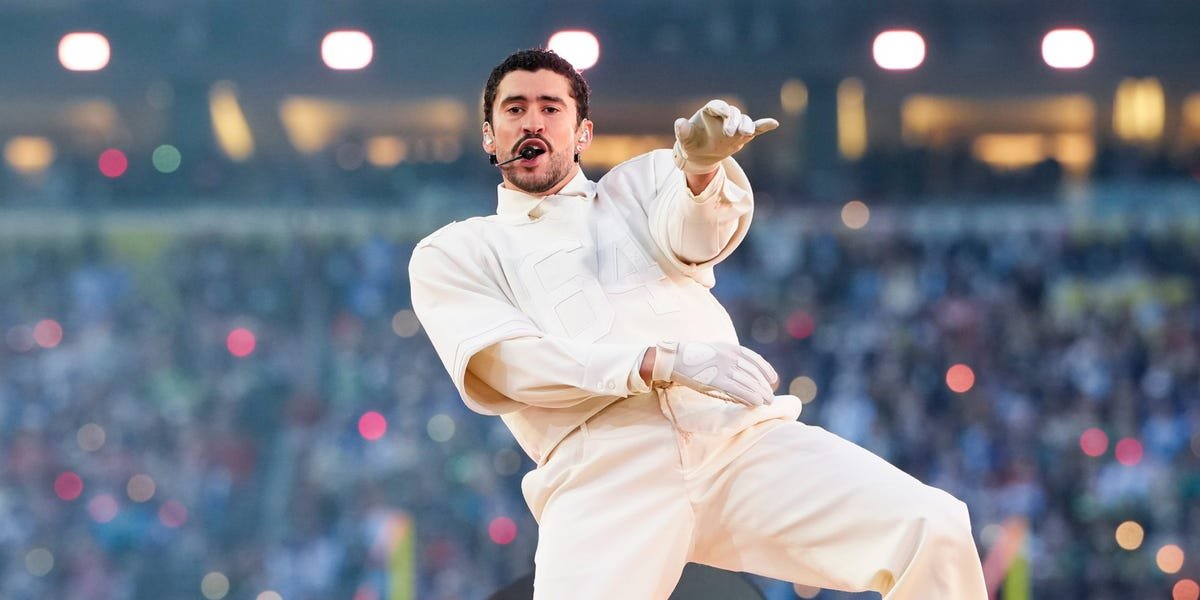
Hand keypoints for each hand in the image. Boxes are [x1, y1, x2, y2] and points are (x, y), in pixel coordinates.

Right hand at [653, 341, 778, 406]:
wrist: (675, 359)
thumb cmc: (693, 357)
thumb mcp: (714, 351)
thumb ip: (729, 358)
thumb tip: (742, 372)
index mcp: (730, 348)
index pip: (755, 359)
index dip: (766, 370)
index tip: (773, 379)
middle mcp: (730, 356)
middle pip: (754, 373)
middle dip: (764, 386)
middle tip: (770, 396)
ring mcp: (724, 368)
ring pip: (749, 382)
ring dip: (760, 393)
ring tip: (767, 402)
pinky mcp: (717, 380)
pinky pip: (739, 390)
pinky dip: (750, 397)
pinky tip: (756, 403)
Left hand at [672, 99, 778, 174]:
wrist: (700, 155)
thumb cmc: (691, 144)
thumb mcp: (684, 140)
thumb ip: (683, 131)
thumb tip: (679, 122)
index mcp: (710, 112)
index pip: (718, 105)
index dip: (722, 109)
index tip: (724, 115)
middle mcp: (724, 115)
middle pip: (733, 113)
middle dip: (734, 121)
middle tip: (730, 134)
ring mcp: (735, 125)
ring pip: (745, 120)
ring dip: (747, 126)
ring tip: (745, 134)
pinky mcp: (743, 134)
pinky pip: (756, 128)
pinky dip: (764, 126)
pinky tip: (774, 123)